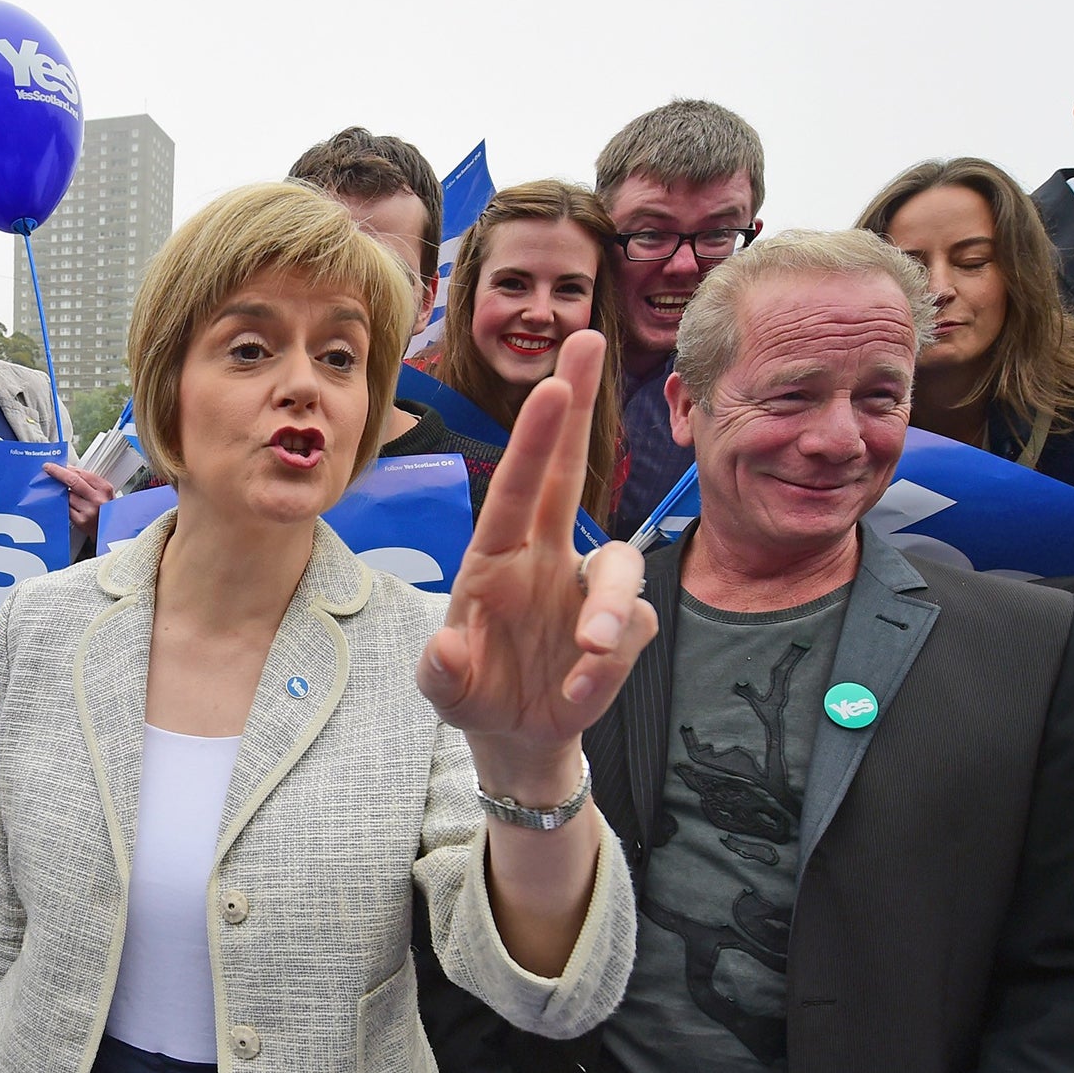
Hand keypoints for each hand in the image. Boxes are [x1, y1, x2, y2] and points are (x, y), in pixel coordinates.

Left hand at [43, 460, 113, 534]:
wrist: (111, 530)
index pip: (82, 473)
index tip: (58, 464)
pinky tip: (61, 502)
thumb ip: (88, 481)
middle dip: (58, 472)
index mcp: (104, 488)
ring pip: (67, 495)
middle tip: (48, 468)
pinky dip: (62, 504)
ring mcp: (88, 510)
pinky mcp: (80, 521)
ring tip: (59, 490)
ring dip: (60, 491)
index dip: (67, 467)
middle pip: (72, 481)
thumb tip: (69, 470)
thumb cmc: (106, 510)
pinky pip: (65, 508)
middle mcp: (97, 498)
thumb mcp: (104, 492)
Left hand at [417, 330, 655, 776]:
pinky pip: (631, 633)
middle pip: (570, 469)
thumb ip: (442, 670)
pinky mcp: (623, 627)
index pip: (517, 487)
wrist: (515, 734)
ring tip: (587, 656)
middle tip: (586, 338)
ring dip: (609, 610)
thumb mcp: (446, 690)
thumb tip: (446, 644)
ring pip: (620, 568)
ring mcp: (587, 588)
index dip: (536, 439)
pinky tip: (576, 695)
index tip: (551, 386)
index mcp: (495, 556)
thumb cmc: (475, 691)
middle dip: (579, 402)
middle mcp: (545, 556)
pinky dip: (607, 670)